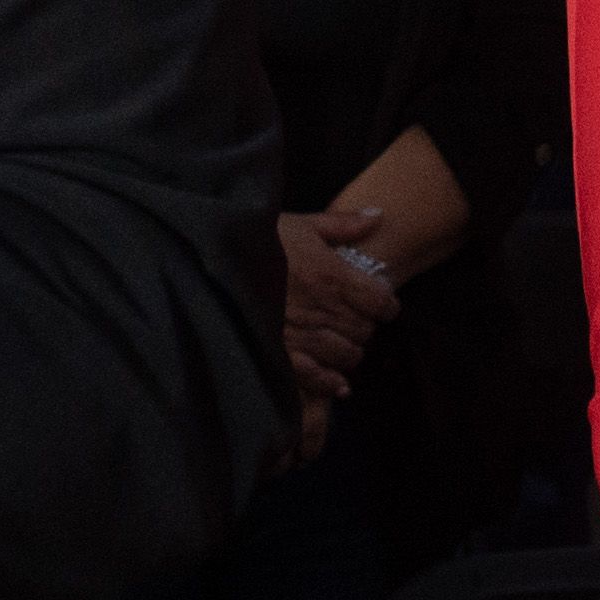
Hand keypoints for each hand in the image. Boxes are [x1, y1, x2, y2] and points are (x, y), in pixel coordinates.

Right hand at [278, 206, 398, 412]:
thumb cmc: (258, 239)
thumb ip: (342, 224)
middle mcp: (322, 308)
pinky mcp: (281, 354)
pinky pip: (317, 376)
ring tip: (342, 342)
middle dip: (365, 325)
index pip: (380, 301)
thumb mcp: (301, 223)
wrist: (213, 258)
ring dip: (350, 350)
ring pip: (347, 354)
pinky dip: (331, 382)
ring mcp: (302, 334)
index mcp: (331, 275)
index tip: (382, 303)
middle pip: (365, 329)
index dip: (387, 304)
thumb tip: (379, 215)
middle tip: (356, 319)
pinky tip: (339, 383)